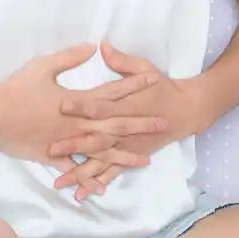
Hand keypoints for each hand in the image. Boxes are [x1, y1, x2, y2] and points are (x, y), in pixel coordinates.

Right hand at [0, 42, 174, 197]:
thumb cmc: (15, 89)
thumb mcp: (42, 66)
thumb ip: (69, 57)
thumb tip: (93, 46)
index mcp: (76, 100)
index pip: (111, 91)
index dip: (133, 85)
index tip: (153, 80)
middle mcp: (76, 124)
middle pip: (115, 124)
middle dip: (140, 124)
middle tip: (164, 124)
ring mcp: (66, 143)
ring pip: (101, 152)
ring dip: (124, 156)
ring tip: (146, 160)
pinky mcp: (52, 157)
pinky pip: (75, 170)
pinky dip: (88, 178)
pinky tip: (104, 188)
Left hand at [48, 40, 206, 194]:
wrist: (186, 111)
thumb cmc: (163, 87)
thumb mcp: (145, 68)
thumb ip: (122, 61)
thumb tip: (102, 45)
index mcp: (124, 104)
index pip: (99, 104)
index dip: (81, 105)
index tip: (61, 104)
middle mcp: (124, 128)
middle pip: (95, 137)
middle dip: (73, 144)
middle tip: (51, 149)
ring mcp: (127, 145)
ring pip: (100, 160)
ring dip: (81, 170)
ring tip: (60, 182)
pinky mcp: (130, 155)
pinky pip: (112, 171)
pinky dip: (98, 182)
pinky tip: (82, 193)